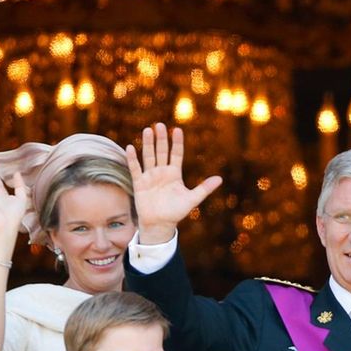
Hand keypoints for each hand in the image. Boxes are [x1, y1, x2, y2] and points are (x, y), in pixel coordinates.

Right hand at [125, 123, 221, 243]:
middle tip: (160, 125)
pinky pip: (135, 169)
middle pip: (161, 152)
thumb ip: (204, 188)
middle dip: (161, 139)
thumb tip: (220, 179)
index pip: (176, 154)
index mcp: (174, 173)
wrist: (160, 225)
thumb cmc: (176, 212)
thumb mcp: (192, 199)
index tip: (177, 130)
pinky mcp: (139, 183)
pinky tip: (130, 147)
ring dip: (148, 144)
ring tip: (147, 130)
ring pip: (149, 156)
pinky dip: (132, 159)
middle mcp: (162, 171)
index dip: (177, 143)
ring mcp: (150, 176)